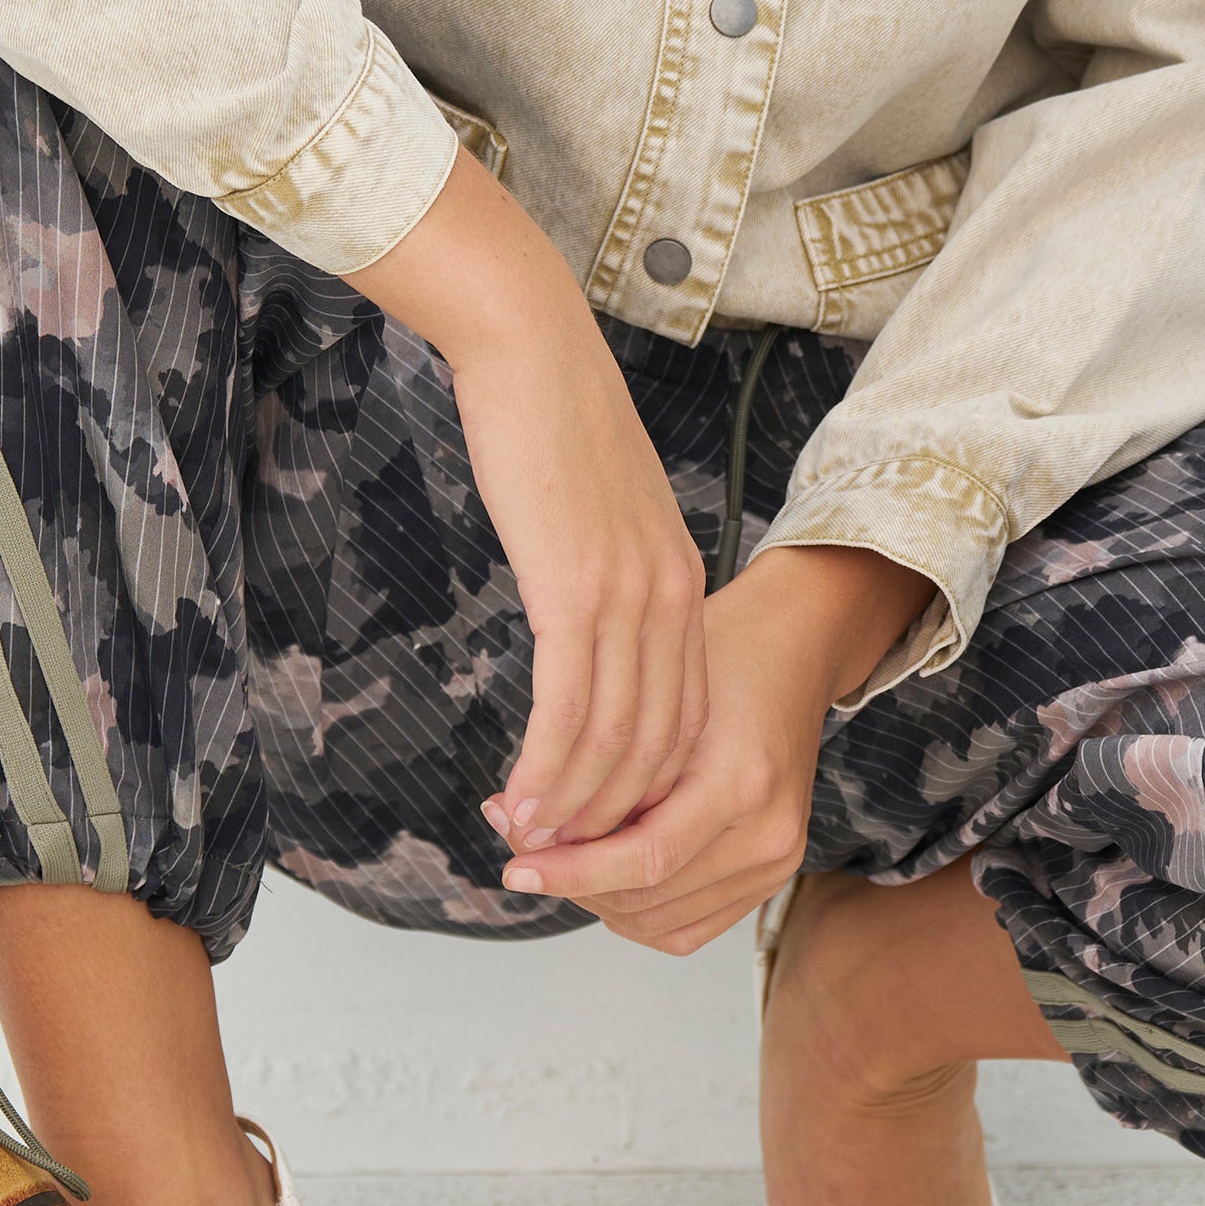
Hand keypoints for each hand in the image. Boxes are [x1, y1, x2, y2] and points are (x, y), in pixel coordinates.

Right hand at [352, 152, 706, 847]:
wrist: (529, 347)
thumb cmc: (548, 419)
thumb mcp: (599, 508)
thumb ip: (606, 567)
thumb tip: (582, 615)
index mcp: (682, 579)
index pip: (685, 713)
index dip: (646, 782)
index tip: (601, 820)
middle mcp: (672, 597)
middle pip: (661, 744)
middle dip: (612, 814)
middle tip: (559, 858)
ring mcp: (630, 596)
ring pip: (617, 740)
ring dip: (574, 806)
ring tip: (529, 846)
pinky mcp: (577, 589)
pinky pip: (570, 709)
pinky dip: (547, 768)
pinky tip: (519, 801)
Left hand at [493, 545, 932, 953]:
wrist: (791, 655)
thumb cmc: (721, 659)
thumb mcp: (655, 696)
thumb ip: (599, 768)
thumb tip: (519, 823)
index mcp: (742, 782)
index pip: (645, 856)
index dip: (572, 870)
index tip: (515, 867)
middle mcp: (768, 833)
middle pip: (647, 897)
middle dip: (572, 880)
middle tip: (520, 848)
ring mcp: (775, 862)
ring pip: (657, 921)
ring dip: (597, 897)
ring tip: (557, 856)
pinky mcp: (770, 878)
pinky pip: (685, 928)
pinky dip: (634, 912)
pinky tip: (602, 875)